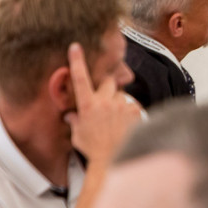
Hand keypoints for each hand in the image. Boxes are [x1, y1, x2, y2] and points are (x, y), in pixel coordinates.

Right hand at [63, 43, 142, 161]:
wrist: (114, 161)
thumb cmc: (94, 150)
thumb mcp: (78, 136)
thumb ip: (76, 122)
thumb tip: (71, 117)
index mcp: (88, 105)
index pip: (80, 78)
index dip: (77, 61)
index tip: (75, 47)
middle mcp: (105, 102)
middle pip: (108, 82)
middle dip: (107, 87)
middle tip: (106, 101)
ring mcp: (121, 106)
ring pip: (121, 95)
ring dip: (119, 103)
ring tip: (117, 121)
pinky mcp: (136, 111)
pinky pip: (133, 106)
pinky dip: (130, 113)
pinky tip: (126, 125)